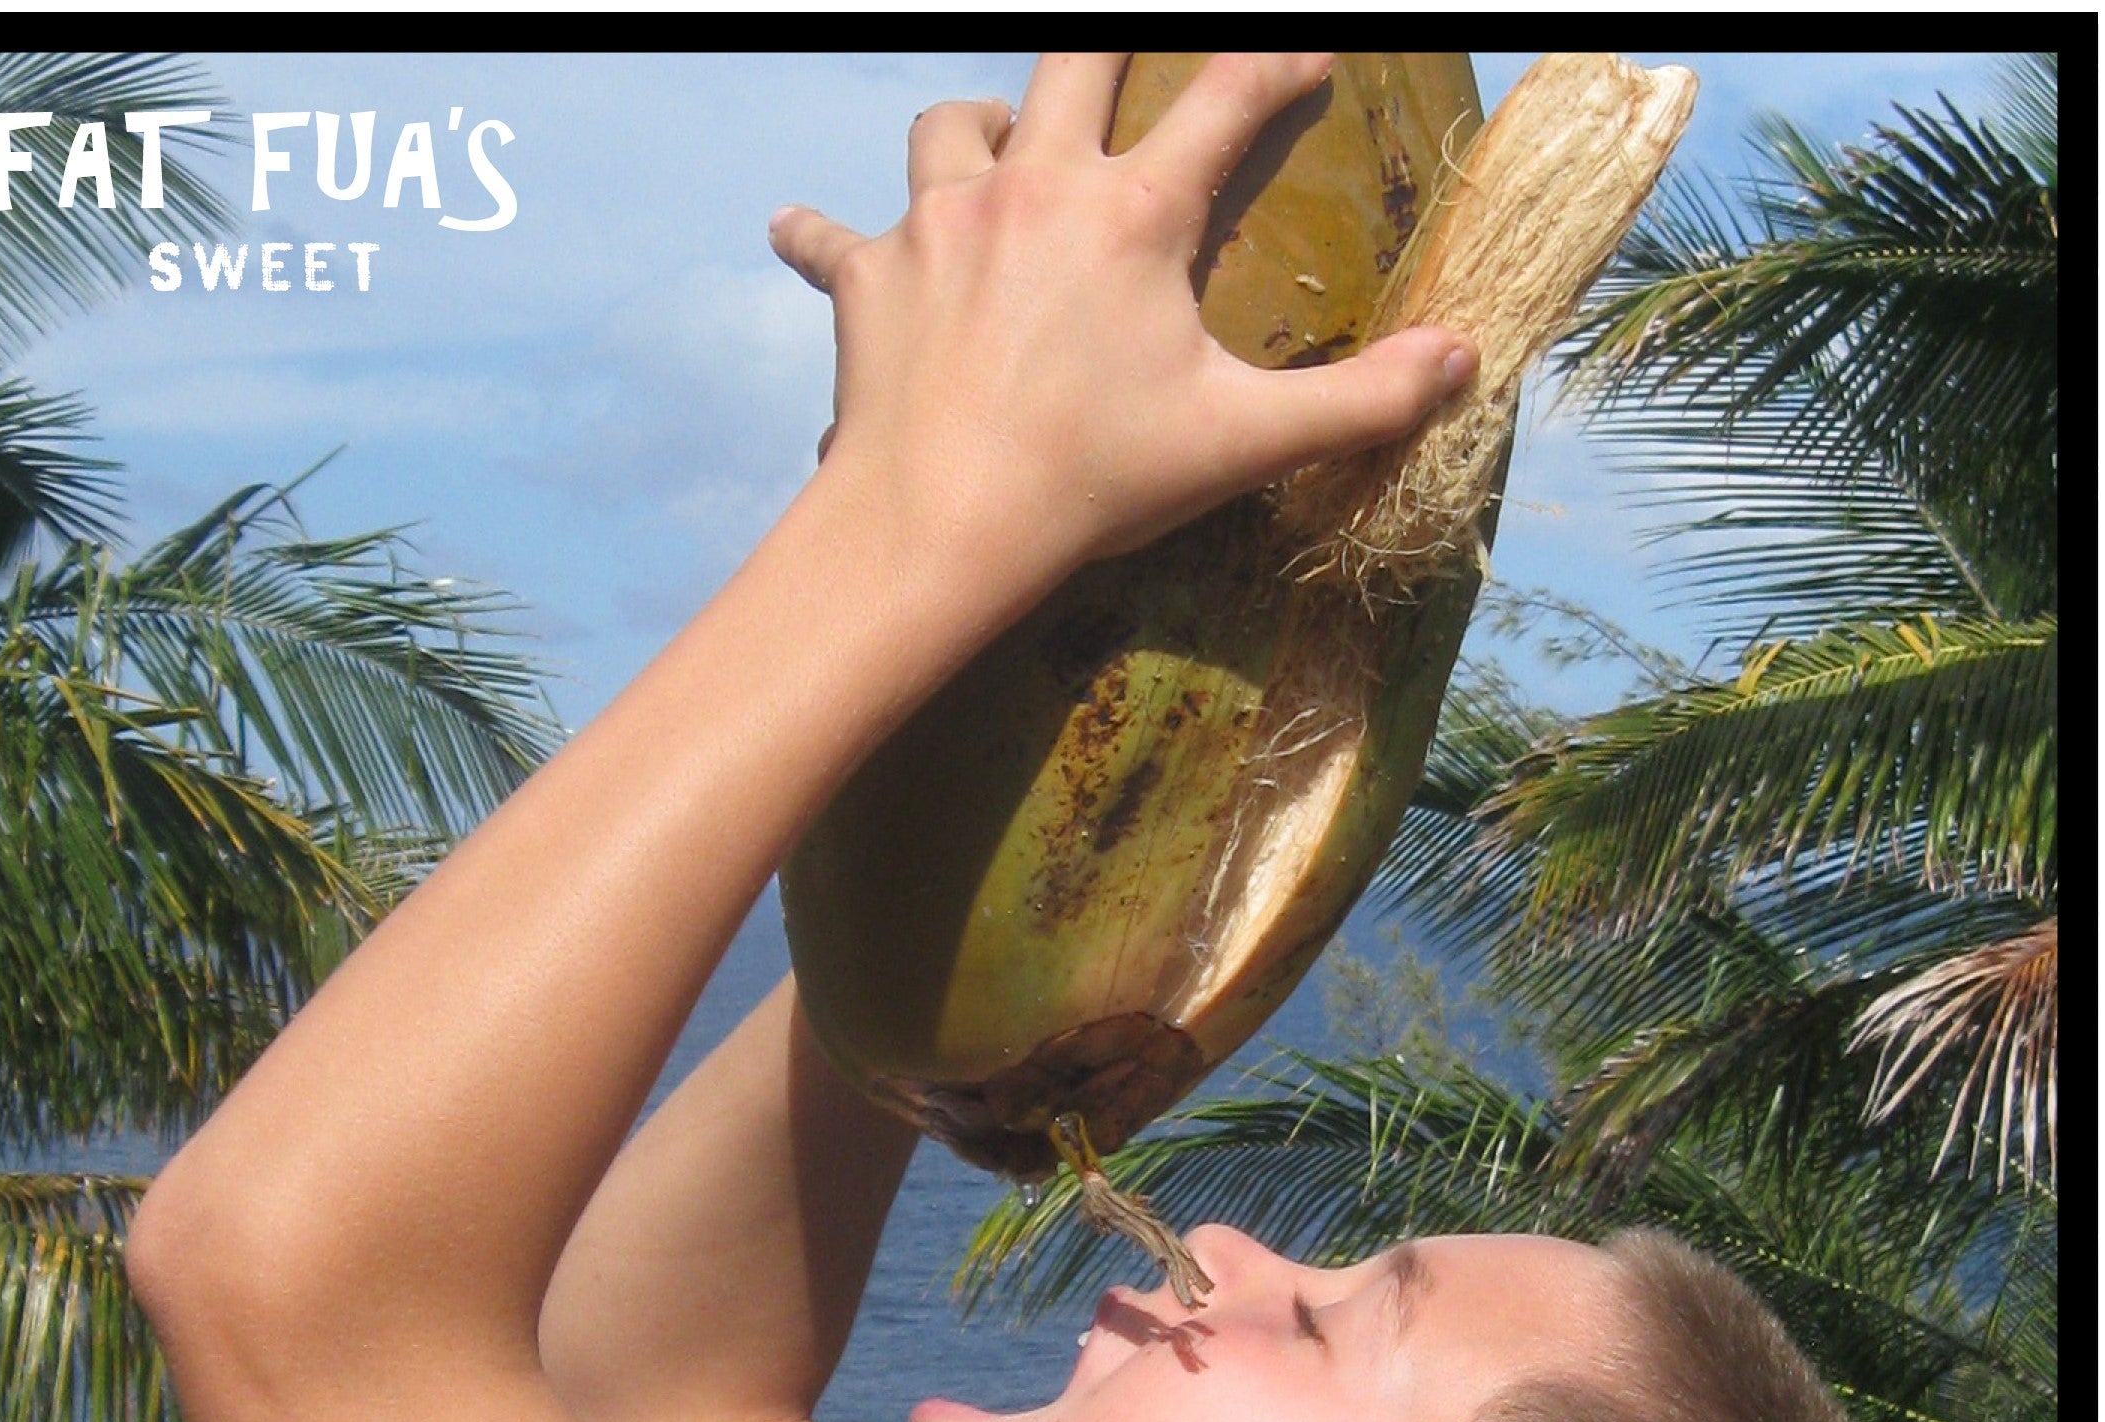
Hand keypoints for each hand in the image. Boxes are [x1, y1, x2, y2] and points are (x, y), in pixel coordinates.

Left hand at [770, 53, 1475, 612]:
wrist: (937, 526)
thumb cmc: (1092, 484)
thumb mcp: (1242, 444)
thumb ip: (1360, 402)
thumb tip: (1464, 361)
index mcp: (1135, 215)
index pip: (1228, 101)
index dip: (1279, 67)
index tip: (1310, 59)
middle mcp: (1035, 184)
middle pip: (1074, 53)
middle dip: (1108, 37)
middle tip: (1124, 48)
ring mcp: (939, 220)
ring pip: (949, 123)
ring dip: (972, 130)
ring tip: (986, 157)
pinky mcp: (865, 276)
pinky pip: (826, 234)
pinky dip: (818, 235)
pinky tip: (803, 235)